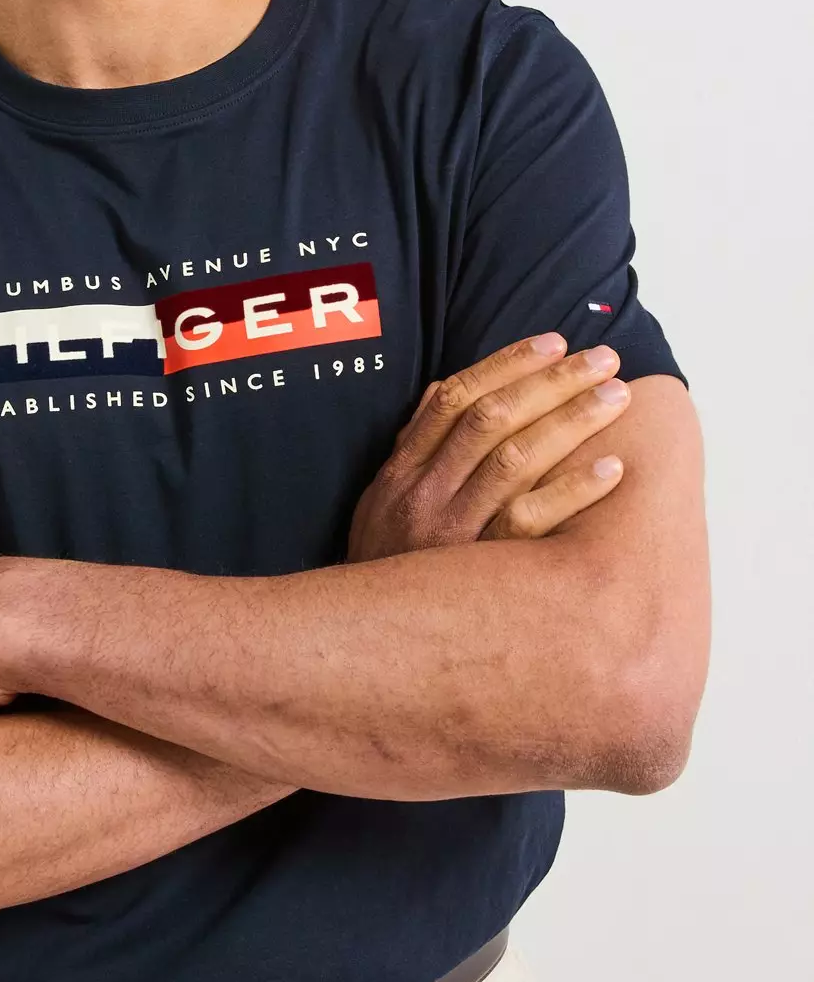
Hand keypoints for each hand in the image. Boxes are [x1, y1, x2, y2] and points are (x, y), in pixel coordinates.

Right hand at [348, 333, 630, 559]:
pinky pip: (529, 522)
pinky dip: (571, 492)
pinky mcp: (476, 572)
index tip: (554, 342)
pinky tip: (611, 469)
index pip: (455, 397)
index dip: (507, 363)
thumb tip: (443, 390)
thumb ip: (415, 447)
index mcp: (403, 470)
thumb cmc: (387, 569)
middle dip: (552, 381)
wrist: (365, 639)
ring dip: (571, 421)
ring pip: (514, 458)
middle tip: (605, 359)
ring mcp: (450, 531)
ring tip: (616, 397)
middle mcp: (424, 492)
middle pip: (492, 418)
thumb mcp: (383, 503)